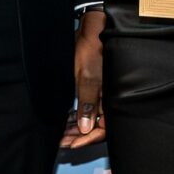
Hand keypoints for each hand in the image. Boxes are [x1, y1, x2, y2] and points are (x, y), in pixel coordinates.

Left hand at [60, 9, 105, 151]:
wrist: (92, 29)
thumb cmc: (93, 49)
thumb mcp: (88, 76)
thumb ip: (87, 103)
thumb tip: (85, 128)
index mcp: (113, 99)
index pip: (103, 130)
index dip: (87, 139)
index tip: (70, 144)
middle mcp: (109, 100)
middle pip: (96, 127)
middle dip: (78, 136)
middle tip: (61, 141)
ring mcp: (101, 95)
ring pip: (90, 120)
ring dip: (76, 127)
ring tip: (61, 133)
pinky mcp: (94, 89)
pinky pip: (87, 109)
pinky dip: (76, 117)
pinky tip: (66, 119)